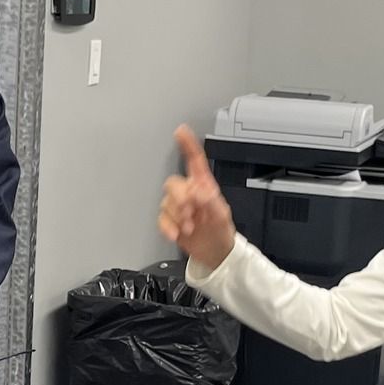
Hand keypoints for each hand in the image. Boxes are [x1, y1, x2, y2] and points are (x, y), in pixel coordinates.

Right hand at [158, 125, 236, 269]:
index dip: (187, 145)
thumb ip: (211, 202)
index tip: (180, 131)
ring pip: (166, 202)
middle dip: (179, 198)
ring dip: (177, 215)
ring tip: (190, 227)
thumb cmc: (221, 231)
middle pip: (174, 183)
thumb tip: (200, 191)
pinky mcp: (170, 221)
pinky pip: (161, 218)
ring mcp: (178, 207)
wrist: (214, 253)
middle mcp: (189, 193)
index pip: (194, 161)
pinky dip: (167, 226)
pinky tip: (176, 233)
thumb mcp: (222, 216)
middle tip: (190, 212)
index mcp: (203, 186)